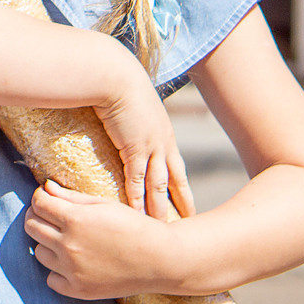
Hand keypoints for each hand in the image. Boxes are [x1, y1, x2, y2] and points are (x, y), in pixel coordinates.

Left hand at [25, 180, 180, 299]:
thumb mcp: (103, 205)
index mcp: (75, 220)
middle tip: (52, 216)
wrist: (160, 260)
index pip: (38, 204)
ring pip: (39, 253)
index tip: (47, 198)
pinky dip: (57, 270)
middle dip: (38, 217)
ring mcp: (72, 271)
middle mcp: (69, 246)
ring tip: (66, 239)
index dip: (40, 197)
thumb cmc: (134, 227)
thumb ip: (71, 197)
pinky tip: (72, 262)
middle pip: (32, 227)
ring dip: (47, 244)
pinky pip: (51, 278)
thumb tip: (45, 187)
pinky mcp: (78, 290)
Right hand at [91, 59, 195, 219]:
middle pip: (177, 180)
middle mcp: (162, 143)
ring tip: (164, 229)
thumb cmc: (119, 82)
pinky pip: (137, 180)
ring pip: (159, 186)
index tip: (186, 203)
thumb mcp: (134, 102)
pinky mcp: (133, 148)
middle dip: (183, 203)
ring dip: (161, 209)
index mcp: (164, 133)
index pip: (176, 167)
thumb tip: (124, 122)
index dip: (182, 186)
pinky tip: (137, 216)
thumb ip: (132, 117)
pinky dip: (138, 200)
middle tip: (189, 223)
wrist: (114, 75)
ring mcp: (150, 147)